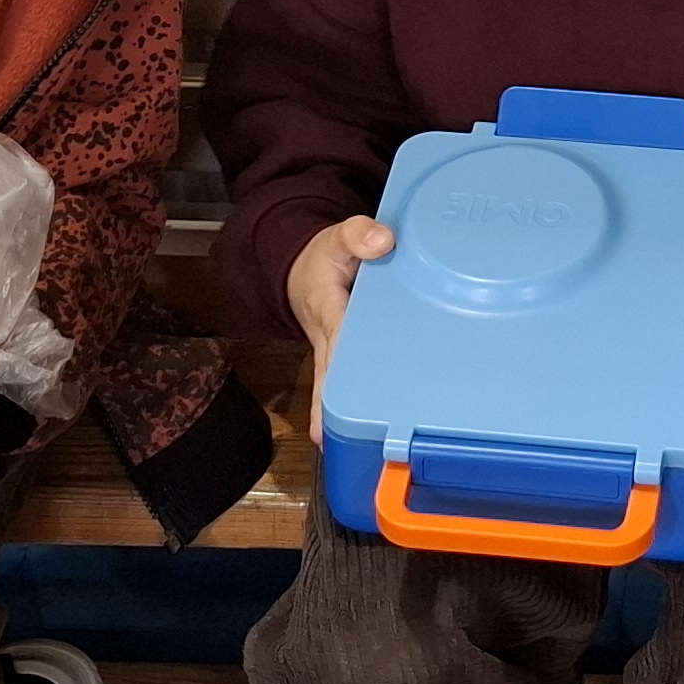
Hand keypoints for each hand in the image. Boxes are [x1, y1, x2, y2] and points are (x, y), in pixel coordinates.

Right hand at [286, 217, 394, 441]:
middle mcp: (329, 338)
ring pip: (335, 389)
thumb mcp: (337, 237)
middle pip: (330, 379)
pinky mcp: (343, 359)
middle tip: (333, 441)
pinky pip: (347, 386)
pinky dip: (352, 410)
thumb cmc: (324, 260)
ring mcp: (334, 353)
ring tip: (352, 449)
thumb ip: (358, 234)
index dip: (342, 361)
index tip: (340, 387)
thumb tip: (381, 242)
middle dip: (331, 409)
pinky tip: (365, 435)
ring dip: (338, 417)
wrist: (302, 271)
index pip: (338, 336)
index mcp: (329, 309)